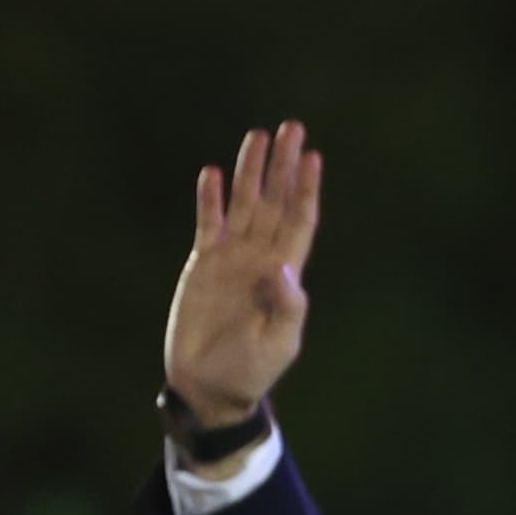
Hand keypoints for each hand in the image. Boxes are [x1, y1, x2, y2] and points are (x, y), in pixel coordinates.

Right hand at [165, 121, 323, 423]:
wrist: (210, 386)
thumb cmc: (251, 370)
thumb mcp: (279, 342)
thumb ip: (286, 306)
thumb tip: (284, 267)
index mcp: (285, 274)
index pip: (299, 221)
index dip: (306, 190)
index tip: (313, 158)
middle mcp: (260, 258)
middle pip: (274, 202)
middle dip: (283, 167)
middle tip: (292, 128)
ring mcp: (231, 258)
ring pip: (244, 204)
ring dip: (251, 171)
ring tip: (258, 136)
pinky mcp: (202, 265)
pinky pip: (207, 224)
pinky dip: (209, 200)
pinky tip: (213, 173)